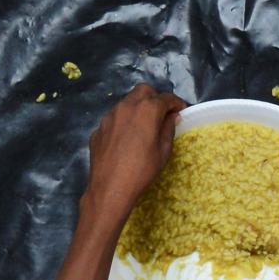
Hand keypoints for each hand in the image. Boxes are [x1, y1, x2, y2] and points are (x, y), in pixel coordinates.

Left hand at [84, 84, 184, 223]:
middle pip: (143, 91)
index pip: (166, 98)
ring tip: (142, 126)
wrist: (110, 188)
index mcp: (146, 110)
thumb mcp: (163, 151)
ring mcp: (109, 117)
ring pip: (126, 102)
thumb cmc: (142, 170)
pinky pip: (114, 119)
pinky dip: (123, 122)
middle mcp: (126, 107)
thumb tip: (171, 117)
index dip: (176, 104)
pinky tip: (125, 140)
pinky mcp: (98, 129)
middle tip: (161, 114)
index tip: (180, 111)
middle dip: (154, 98)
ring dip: (137, 108)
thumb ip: (168, 129)